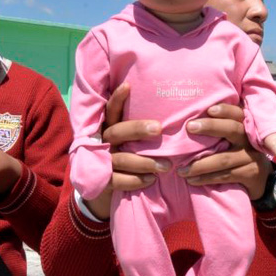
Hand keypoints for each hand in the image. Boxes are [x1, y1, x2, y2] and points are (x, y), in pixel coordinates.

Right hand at [81, 83, 166, 219]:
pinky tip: (151, 179)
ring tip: (167, 166)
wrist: (106, 189)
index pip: (111, 110)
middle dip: (138, 129)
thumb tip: (173, 111)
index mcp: (109, 128)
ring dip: (145, 162)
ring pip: (122, 159)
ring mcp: (102, 162)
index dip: (117, 99)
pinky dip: (135, 180)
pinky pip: (118, 181)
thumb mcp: (129, 140)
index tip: (128, 85)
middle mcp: (103, 142)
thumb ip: (141, 128)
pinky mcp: (103, 182)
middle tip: (159, 128)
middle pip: (117, 132)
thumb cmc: (128, 156)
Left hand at [180, 103, 274, 199]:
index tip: (209, 109)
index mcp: (245, 127)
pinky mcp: (251, 174)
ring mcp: (252, 157)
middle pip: (232, 129)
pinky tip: (192, 180)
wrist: (263, 179)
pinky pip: (225, 175)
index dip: (225, 110)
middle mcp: (250, 140)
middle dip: (211, 127)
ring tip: (181, 169)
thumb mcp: (233, 140)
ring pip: (223, 159)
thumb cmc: (238, 155)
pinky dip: (206, 178)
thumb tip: (188, 124)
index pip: (237, 113)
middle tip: (190, 127)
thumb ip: (219, 131)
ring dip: (200, 165)